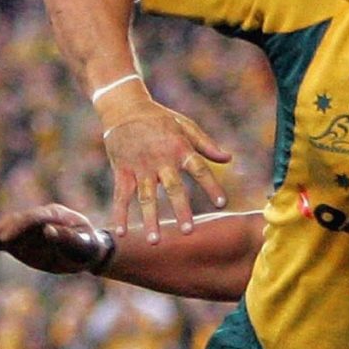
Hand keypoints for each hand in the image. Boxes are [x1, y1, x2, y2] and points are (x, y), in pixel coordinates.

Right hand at [0, 203, 112, 275]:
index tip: (6, 239)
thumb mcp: (84, 244)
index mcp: (55, 214)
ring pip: (6, 230)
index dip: (18, 226)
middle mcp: (38, 218)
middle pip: (14, 221)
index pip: (32, 217)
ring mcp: (28, 229)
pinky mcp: (22, 241)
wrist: (87, 252)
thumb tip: (47, 230)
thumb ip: (67, 237)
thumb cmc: (88, 246)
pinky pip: (6, 242)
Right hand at [100, 100, 231, 242]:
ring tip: (155, 241)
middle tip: (188, 231)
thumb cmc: (160, 118)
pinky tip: (121, 233)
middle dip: (181, 209)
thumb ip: (206, 145)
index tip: (222, 203)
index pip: (199, 169)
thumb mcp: (185, 126)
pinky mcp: (122, 170)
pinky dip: (120, 214)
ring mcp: (140, 167)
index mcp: (180, 149)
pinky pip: (121, 195)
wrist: (124, 107)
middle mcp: (161, 160)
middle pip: (173, 188)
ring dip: (150, 219)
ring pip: (145, 197)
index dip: (211, 186)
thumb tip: (229, 159)